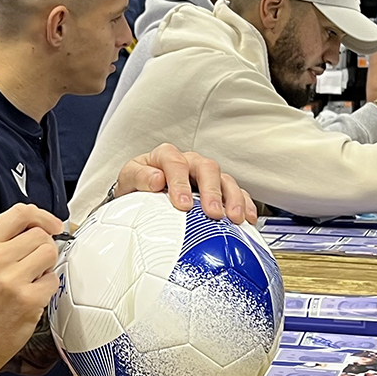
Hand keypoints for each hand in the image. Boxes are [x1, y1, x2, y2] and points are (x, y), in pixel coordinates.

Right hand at [0, 201, 63, 375]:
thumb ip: (0, 244)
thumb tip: (34, 229)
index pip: (19, 213)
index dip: (41, 216)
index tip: (51, 224)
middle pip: (40, 234)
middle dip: (43, 247)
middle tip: (35, 263)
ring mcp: (13, 279)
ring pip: (50, 253)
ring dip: (46, 266)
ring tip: (31, 279)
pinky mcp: (29, 300)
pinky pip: (53, 281)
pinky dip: (47, 288)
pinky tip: (30, 297)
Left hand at [112, 144, 259, 224]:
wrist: (143, 195)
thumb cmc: (137, 187)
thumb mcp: (129, 180)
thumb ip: (139, 177)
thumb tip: (157, 179)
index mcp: (166, 156)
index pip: (175, 163)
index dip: (180, 183)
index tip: (182, 205)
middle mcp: (190, 162)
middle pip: (207, 168)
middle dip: (212, 191)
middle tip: (214, 213)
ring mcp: (206, 175)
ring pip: (225, 179)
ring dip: (233, 199)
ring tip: (234, 218)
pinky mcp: (219, 189)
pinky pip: (237, 192)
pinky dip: (245, 204)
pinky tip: (248, 219)